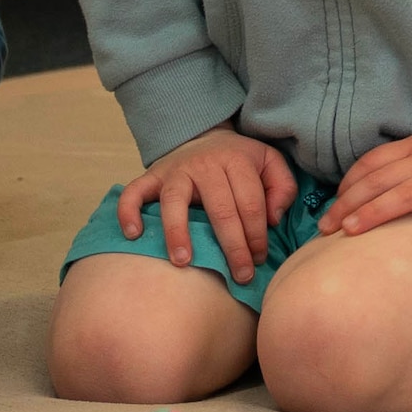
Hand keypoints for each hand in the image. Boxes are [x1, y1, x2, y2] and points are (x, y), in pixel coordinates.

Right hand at [114, 127, 301, 285]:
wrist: (204, 136)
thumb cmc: (239, 160)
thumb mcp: (270, 163)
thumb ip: (283, 187)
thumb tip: (273, 219)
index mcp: (237, 160)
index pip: (251, 204)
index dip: (258, 235)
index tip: (259, 260)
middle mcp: (205, 164)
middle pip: (220, 209)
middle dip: (233, 247)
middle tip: (240, 276)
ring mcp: (175, 170)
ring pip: (175, 201)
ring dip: (178, 232)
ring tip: (184, 262)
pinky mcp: (152, 176)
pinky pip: (134, 192)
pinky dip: (129, 211)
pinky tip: (134, 234)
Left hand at [320, 122, 411, 254]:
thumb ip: (408, 157)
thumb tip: (374, 179)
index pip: (374, 163)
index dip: (348, 184)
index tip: (332, 206)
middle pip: (381, 182)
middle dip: (349, 205)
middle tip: (326, 228)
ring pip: (407, 196)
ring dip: (376, 214)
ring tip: (352, 233)